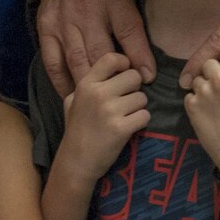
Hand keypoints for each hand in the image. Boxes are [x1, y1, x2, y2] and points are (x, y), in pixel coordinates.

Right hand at [36, 0, 152, 94]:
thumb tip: (178, 7)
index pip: (128, 30)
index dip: (139, 54)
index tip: (148, 76)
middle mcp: (86, 12)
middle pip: (101, 50)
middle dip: (115, 76)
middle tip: (126, 93)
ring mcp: (63, 23)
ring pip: (77, 60)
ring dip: (90, 83)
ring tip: (102, 102)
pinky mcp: (46, 31)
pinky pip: (53, 62)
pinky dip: (62, 82)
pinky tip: (73, 96)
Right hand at [61, 51, 149, 173]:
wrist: (76, 162)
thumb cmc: (77, 129)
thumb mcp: (73, 100)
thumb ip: (91, 83)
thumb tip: (116, 67)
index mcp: (86, 84)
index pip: (112, 58)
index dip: (124, 63)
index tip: (124, 74)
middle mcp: (98, 93)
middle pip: (134, 76)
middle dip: (134, 89)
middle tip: (125, 102)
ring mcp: (110, 111)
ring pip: (142, 97)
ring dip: (138, 108)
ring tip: (124, 118)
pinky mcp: (121, 128)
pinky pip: (145, 115)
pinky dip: (141, 122)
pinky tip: (129, 128)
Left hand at [185, 45, 219, 173]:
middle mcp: (219, 79)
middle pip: (210, 62)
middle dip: (216, 71)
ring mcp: (203, 92)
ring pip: (198, 77)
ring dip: (205, 85)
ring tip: (216, 100)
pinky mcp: (191, 106)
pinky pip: (190, 93)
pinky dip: (196, 99)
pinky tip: (208, 110)